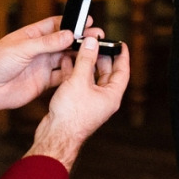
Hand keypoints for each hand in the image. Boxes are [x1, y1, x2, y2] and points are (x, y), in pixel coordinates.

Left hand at [0, 15, 98, 114]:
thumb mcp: (22, 49)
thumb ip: (46, 43)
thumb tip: (69, 34)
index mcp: (32, 36)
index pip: (56, 25)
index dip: (72, 23)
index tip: (88, 21)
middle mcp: (39, 50)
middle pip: (64, 42)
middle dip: (81, 40)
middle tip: (98, 37)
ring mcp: (41, 66)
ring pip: (65, 59)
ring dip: (79, 57)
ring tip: (96, 54)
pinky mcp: (43, 82)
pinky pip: (61, 77)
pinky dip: (72, 74)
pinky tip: (84, 72)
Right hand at [27, 37, 128, 169]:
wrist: (56, 135)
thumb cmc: (71, 115)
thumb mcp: (80, 81)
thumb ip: (86, 60)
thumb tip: (92, 43)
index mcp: (111, 96)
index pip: (122, 72)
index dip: (122, 57)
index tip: (121, 44)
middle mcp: (103, 99)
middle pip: (106, 73)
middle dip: (101, 57)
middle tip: (96, 43)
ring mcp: (89, 101)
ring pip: (90, 77)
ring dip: (85, 63)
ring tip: (80, 48)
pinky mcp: (76, 102)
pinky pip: (78, 83)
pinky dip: (73, 71)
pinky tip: (66, 61)